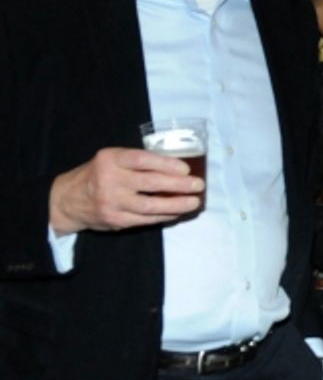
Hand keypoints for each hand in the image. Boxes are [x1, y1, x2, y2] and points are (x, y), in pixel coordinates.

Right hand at [49, 147, 203, 235]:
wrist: (67, 200)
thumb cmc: (98, 174)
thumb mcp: (111, 159)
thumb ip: (137, 162)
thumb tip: (177, 167)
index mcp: (111, 159)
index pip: (143, 160)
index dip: (167, 164)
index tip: (186, 169)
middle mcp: (110, 180)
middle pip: (151, 183)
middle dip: (179, 185)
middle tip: (199, 185)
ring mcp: (112, 202)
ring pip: (151, 205)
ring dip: (177, 204)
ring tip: (194, 202)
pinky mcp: (115, 220)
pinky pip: (146, 219)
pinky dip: (164, 216)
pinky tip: (178, 212)